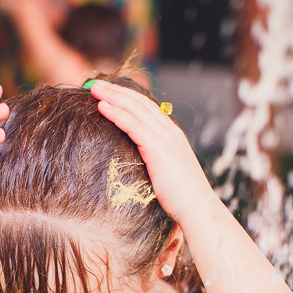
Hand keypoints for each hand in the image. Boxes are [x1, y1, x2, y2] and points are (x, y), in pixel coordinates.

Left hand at [90, 80, 213, 222]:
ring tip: (95, 89)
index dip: (128, 97)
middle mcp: (170, 132)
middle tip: (97, 84)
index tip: (110, 92)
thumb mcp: (166, 173)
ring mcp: (165, 138)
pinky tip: (102, 107)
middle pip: (140, 103)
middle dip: (117, 91)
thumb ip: (154, 162)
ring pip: (135, 109)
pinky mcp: (158, 149)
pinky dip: (117, 114)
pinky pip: (133, 125)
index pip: (147, 108)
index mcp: (172, 135)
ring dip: (113, 97)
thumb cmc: (181, 197)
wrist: (197, 208)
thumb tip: (139, 164)